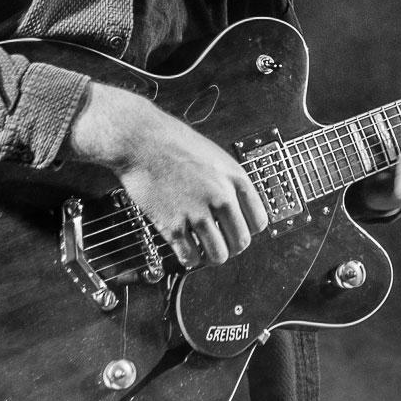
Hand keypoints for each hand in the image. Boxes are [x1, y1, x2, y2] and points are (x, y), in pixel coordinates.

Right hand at [64, 82, 268, 268]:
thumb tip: (239, 209)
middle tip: (222, 245)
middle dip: (232, 247)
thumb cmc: (175, 145)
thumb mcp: (217, 158)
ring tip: (205, 251)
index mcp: (235, 179)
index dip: (248, 230)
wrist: (141, 140)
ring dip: (213, 258)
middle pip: (241, 241)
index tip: (238, 231)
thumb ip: (230, 183)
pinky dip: (190, 260)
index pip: (259, 221)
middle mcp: (221, 196)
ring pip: (219, 255)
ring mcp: (197, 211)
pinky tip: (187, 252)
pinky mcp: (172, 224)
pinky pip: (190, 257)